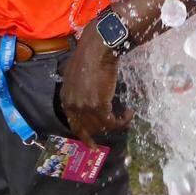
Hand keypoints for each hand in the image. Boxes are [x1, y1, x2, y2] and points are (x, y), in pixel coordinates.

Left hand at [59, 24, 132, 148]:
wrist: (96, 50)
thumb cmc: (88, 58)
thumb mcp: (75, 75)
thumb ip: (76, 89)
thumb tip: (84, 94)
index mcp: (66, 100)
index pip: (75, 125)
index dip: (85, 136)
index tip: (93, 144)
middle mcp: (73, 107)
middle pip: (89, 128)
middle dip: (103, 128)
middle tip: (116, 124)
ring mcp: (85, 108)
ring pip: (102, 127)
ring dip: (116, 124)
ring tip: (126, 114)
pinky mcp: (99, 106)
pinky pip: (112, 122)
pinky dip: (123, 121)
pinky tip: (129, 113)